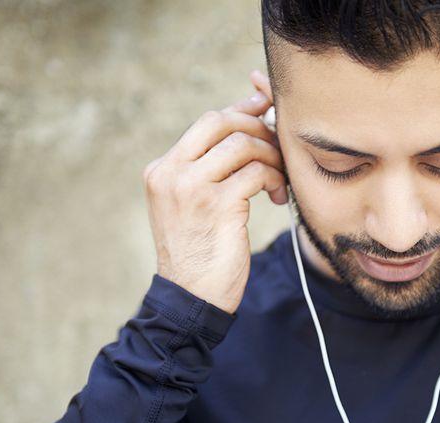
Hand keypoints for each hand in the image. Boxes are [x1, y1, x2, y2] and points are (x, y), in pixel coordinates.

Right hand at [143, 76, 286, 313]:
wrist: (190, 297)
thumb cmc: (198, 253)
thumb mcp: (190, 206)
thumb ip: (206, 171)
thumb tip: (244, 132)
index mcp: (161, 169)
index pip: (206, 122)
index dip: (241, 111)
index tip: (264, 109)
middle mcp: (171, 173)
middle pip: (221, 122)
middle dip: (258, 128)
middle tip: (277, 148)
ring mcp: (191, 187)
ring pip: (243, 145)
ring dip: (271, 157)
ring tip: (277, 179)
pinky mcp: (217, 205)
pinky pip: (256, 172)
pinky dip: (273, 178)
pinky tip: (276, 195)